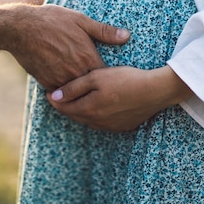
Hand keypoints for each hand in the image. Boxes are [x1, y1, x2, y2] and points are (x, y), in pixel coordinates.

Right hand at [5, 4, 130, 89]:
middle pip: (92, 88)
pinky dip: (64, 90)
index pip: (106, 76)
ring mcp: (61, 80)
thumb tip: (126, 36)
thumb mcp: (81, 20)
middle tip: (103, 89)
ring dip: (80, 91)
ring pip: (76, 92)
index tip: (113, 78)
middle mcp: (76, 73)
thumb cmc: (52, 20)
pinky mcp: (46, 84)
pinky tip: (69, 88)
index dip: (110, 78)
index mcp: (88, 58)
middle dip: (97, 88)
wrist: (20, 28)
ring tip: (86, 90)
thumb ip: (104, 31)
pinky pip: (60, 92)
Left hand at [46, 65, 192, 131]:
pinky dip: (94, 115)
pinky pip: (101, 123)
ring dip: (79, 111)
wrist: (155, 90)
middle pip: (74, 115)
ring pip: (88, 120)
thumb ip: (74, 88)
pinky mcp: (123, 126)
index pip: (64, 108)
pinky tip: (96, 106)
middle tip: (58, 95)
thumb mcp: (97, 77)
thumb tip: (53, 96)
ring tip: (75, 99)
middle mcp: (98, 122)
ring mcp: (111, 126)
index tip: (48, 91)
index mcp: (89, 110)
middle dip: (65, 106)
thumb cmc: (126, 79)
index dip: (54, 99)